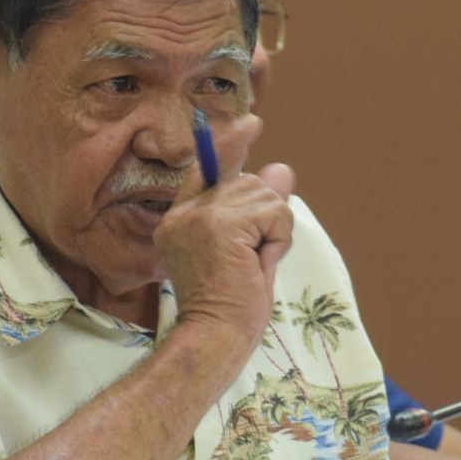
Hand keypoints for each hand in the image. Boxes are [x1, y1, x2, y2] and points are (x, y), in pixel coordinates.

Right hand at [155, 113, 294, 354]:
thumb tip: (281, 169)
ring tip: (252, 264)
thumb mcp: (248, 252)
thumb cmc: (229, 308)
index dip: (230, 145)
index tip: (252, 123)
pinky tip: (257, 263)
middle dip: (266, 219)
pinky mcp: (220, 223)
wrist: (215, 336)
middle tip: (251, 261)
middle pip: (248, 183)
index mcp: (179, 221)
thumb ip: (258, 211)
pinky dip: (277, 238)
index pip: (206, 169)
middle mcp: (184, 213)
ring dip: (274, 230)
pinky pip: (273, 212)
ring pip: (264, 195)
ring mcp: (199, 216)